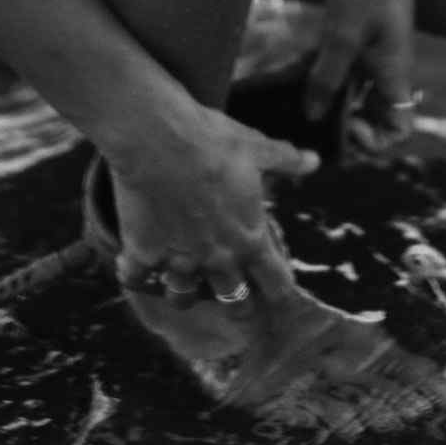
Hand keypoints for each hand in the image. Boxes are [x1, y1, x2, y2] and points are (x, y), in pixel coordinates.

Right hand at [109, 111, 317, 306]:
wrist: (159, 138)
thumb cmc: (214, 141)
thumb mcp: (257, 147)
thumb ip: (287, 160)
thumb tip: (314, 161)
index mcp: (249, 238)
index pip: (276, 282)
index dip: (281, 290)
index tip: (280, 292)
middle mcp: (216, 259)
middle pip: (235, 303)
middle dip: (239, 306)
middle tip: (237, 303)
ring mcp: (178, 260)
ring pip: (183, 298)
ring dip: (184, 293)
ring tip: (181, 284)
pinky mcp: (143, 253)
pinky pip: (136, 277)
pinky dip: (133, 274)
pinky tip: (130, 266)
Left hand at [303, 0, 421, 153]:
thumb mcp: (343, 35)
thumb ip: (328, 78)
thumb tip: (313, 116)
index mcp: (394, 74)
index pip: (399, 128)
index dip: (375, 140)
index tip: (345, 125)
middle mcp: (386, 67)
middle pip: (373, 114)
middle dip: (347, 124)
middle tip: (314, 119)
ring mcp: (370, 49)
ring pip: (354, 89)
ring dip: (330, 98)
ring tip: (297, 100)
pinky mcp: (353, 30)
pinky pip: (340, 64)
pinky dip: (321, 71)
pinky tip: (294, 71)